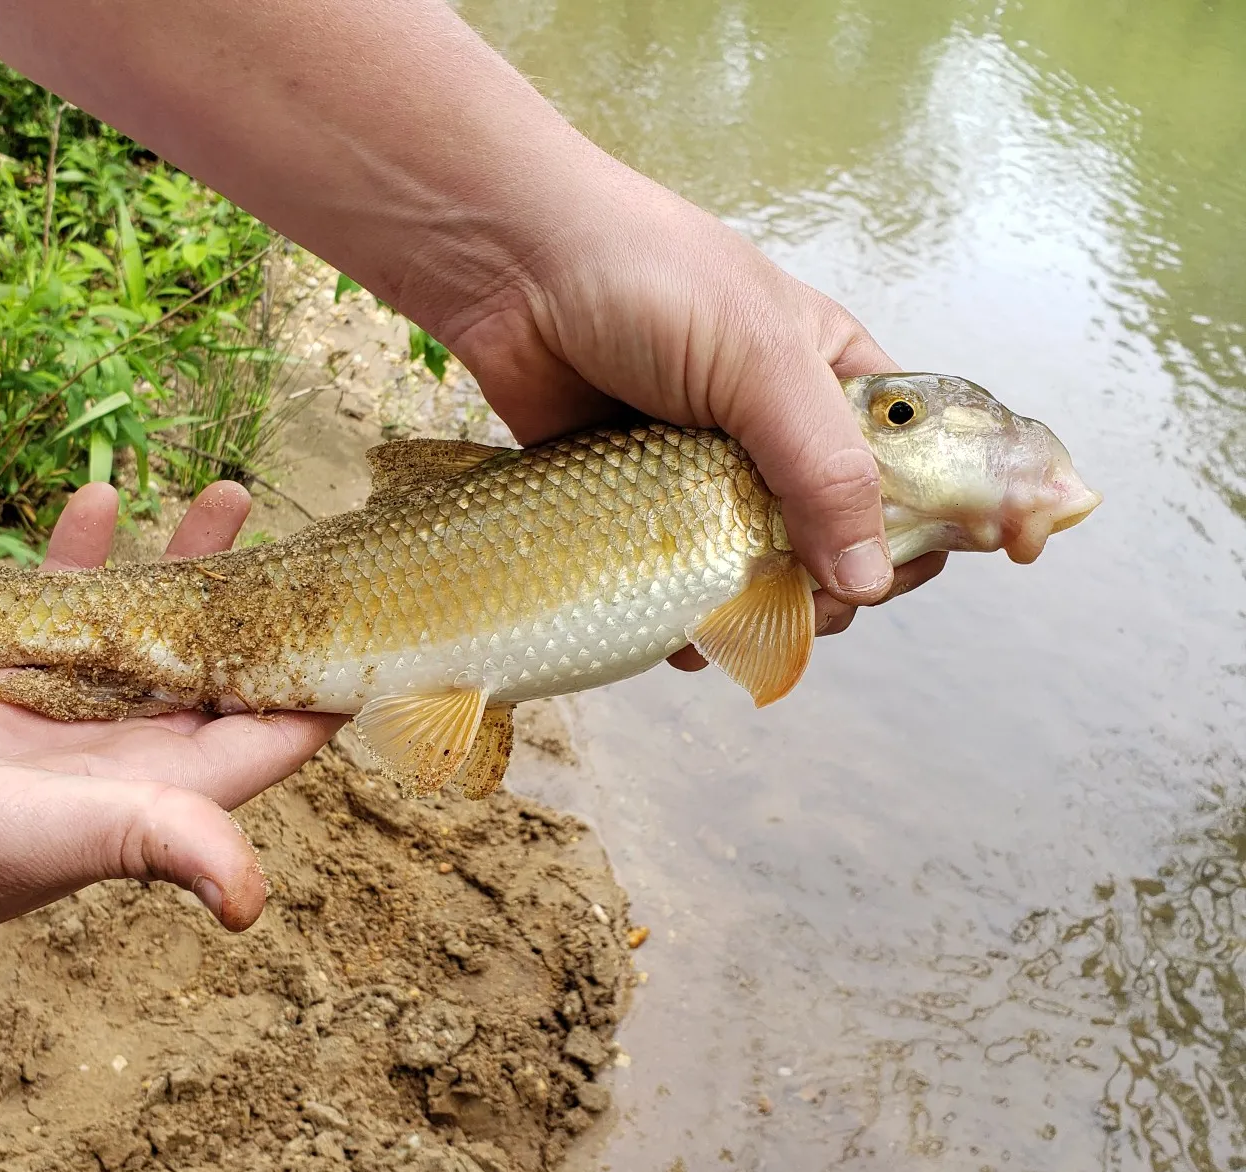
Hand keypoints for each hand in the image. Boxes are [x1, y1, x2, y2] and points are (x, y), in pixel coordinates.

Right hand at [0, 482, 342, 1012]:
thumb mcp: (35, 837)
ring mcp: (62, 720)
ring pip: (149, 630)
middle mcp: (125, 758)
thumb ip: (150, 841)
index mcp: (159, 793)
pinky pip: (58, 610)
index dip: (331, 682)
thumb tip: (251, 903)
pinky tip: (98, 499)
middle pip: (227, 670)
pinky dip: (81, 559)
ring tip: (229, 493)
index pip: (276, 735)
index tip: (377, 613)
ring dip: (187, 567)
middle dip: (270, 605)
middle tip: (314, 532)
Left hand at [438, 167, 945, 650]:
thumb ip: (823, 470)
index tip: (901, 572)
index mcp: (832, 381)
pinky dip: (686, 618)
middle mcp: (779, 433)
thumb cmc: (648, 282)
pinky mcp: (640, 504)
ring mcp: (708, 474)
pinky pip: (679, 579)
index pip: (908, 470)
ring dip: (758, 614)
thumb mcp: (760, 363)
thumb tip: (869, 579)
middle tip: (803, 606)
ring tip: (740, 629)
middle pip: (837, 537)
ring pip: (757, 570)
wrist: (511, 271)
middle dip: (831, 586)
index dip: (919, 525)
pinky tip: (681, 642)